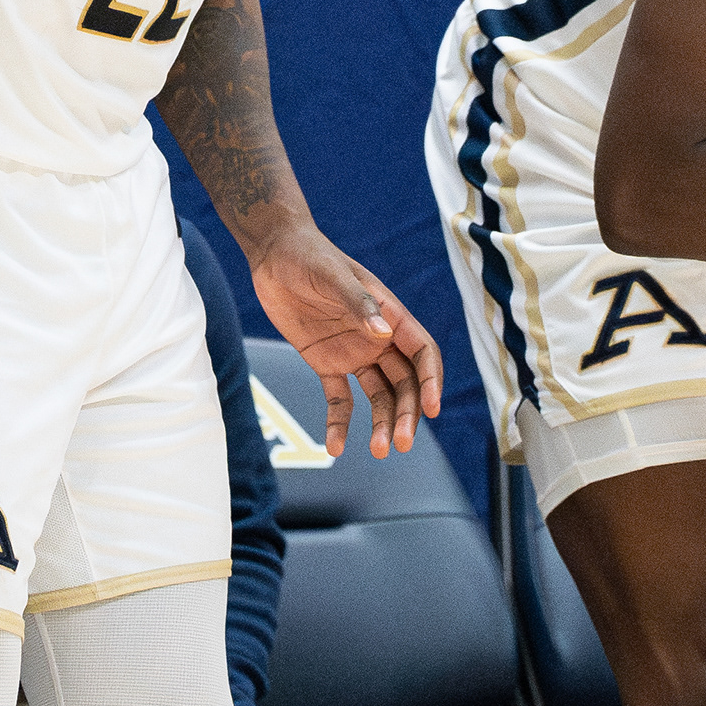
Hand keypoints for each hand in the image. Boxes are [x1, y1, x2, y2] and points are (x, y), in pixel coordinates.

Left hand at [244, 223, 441, 455]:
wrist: (274, 254)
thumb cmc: (308, 255)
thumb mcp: (333, 275)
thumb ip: (358, 303)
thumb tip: (384, 334)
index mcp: (390, 314)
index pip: (422, 353)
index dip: (431, 380)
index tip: (431, 408)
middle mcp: (378, 338)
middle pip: (404, 383)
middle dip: (407, 413)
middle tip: (400, 443)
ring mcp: (354, 353)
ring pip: (379, 396)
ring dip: (382, 423)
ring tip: (379, 451)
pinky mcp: (327, 363)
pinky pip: (339, 399)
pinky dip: (339, 424)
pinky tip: (335, 447)